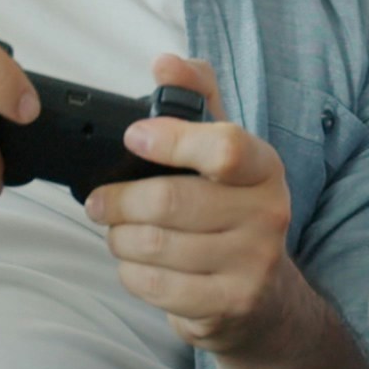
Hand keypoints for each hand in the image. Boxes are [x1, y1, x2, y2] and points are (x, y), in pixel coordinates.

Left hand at [92, 55, 302, 355]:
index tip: (133, 138)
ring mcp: (252, 264)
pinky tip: (135, 263)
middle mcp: (268, 214)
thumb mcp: (224, 150)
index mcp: (265, 168)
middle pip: (171, 203)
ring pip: (156, 246)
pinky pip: (156, 286)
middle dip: (120, 202)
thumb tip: (166, 64)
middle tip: (100, 202)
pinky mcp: (228, 305)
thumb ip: (196, 98)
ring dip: (120, 238)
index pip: (224, 147)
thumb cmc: (233, 212)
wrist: (267, 298)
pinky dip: (130, 273)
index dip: (172, 140)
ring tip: (117, 231)